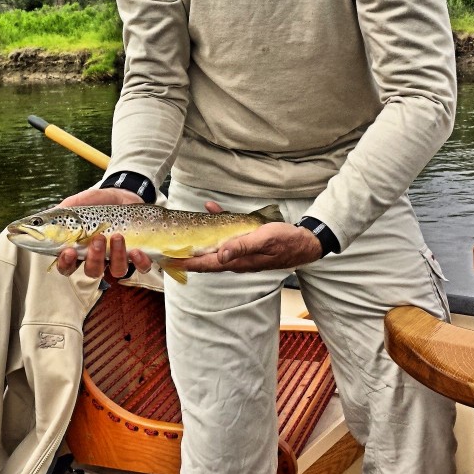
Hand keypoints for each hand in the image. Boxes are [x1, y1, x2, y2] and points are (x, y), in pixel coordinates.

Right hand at [55, 187, 152, 278]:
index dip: (66, 264)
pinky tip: (137, 250)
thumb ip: (69, 207)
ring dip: (117, 256)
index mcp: (81, 249)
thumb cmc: (100, 202)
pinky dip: (140, 262)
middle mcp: (99, 258)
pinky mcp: (138, 255)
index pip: (68, 266)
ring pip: (117, 270)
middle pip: (93, 271)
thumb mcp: (84, 201)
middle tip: (98, 239)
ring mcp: (119, 258)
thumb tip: (54, 213)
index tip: (69, 252)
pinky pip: (141, 267)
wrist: (125, 195)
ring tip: (117, 236)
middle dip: (94, 259)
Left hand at [175, 221, 322, 273]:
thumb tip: (219, 255)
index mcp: (238, 261)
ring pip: (214, 248)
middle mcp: (236, 260)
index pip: (207, 264)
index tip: (169, 260)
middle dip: (187, 256)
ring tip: (182, 236)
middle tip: (167, 250)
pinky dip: (218, 223)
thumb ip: (242, 247)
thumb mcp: (264, 240)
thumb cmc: (286, 242)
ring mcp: (241, 253)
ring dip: (199, 242)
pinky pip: (227, 236)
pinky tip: (213, 209)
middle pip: (206, 259)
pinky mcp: (246, 244)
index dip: (187, 262)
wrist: (305, 243)